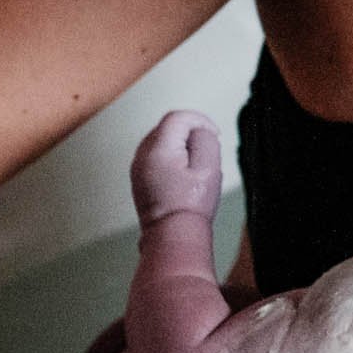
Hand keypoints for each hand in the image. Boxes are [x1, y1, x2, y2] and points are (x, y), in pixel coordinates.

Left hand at [130, 109, 222, 225]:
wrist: (171, 235)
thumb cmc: (190, 207)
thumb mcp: (210, 167)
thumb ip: (206, 140)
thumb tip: (200, 131)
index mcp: (157, 149)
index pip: (178, 117)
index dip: (200, 120)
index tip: (214, 134)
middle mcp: (142, 155)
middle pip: (168, 126)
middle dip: (191, 132)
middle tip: (206, 151)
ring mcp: (138, 167)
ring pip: (162, 140)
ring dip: (181, 145)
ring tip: (196, 166)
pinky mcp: (139, 177)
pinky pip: (156, 155)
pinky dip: (172, 157)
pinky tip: (184, 175)